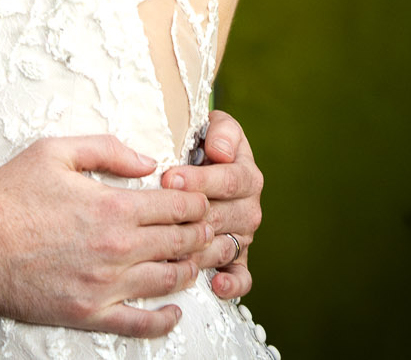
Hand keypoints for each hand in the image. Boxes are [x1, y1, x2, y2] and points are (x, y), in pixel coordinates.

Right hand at [0, 134, 211, 337]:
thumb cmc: (9, 194)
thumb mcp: (55, 151)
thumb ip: (108, 149)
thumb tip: (149, 161)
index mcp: (114, 207)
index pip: (181, 206)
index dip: (199, 201)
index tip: (199, 199)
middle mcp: (117, 249)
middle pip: (184, 243)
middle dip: (203, 233)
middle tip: (208, 228)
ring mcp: (105, 286)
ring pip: (170, 281)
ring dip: (190, 269)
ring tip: (194, 260)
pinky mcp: (89, 313)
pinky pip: (140, 324)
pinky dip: (165, 319)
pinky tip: (174, 311)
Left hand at [161, 110, 263, 300]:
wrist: (206, 167)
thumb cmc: (206, 145)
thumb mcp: (216, 126)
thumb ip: (222, 130)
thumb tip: (220, 151)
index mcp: (247, 176)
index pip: (229, 180)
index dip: (199, 180)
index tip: (170, 177)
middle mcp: (249, 209)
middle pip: (223, 216)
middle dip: (191, 216)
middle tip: (162, 214)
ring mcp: (243, 236)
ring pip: (225, 247)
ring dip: (200, 250)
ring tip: (172, 251)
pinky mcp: (237, 260)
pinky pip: (241, 277)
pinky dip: (231, 284)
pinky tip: (214, 284)